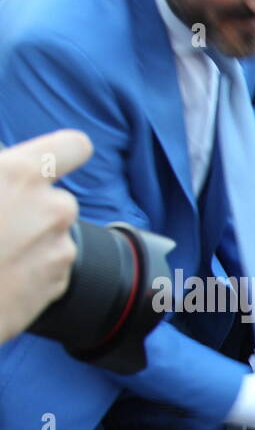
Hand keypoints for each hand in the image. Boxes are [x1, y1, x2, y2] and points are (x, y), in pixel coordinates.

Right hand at [0, 129, 93, 344]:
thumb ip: (0, 172)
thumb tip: (5, 166)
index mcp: (22, 175)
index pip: (73, 147)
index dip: (64, 153)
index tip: (52, 162)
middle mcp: (53, 209)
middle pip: (59, 198)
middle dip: (36, 207)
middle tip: (0, 220)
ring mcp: (59, 249)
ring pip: (54, 235)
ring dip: (32, 239)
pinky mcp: (59, 283)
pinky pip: (51, 266)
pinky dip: (32, 268)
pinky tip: (2, 273)